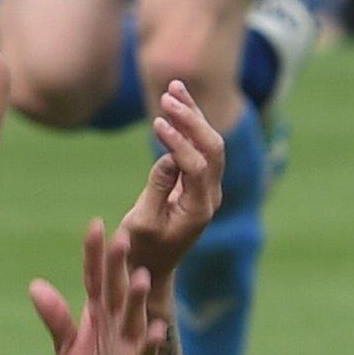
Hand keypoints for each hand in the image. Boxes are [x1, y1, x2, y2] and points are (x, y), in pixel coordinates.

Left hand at [30, 220, 167, 354]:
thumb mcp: (68, 350)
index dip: (94, 254)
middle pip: (118, 291)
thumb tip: (35, 285)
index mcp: (100, 315)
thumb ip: (56, 319)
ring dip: (138, 299)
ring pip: (136, 318)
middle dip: (119, 267)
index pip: (96, 279)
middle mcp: (119, 324)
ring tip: (141, 277)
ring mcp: (132, 346)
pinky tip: (156, 330)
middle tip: (122, 237)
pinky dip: (150, 344)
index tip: (95, 225)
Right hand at [120, 81, 224, 282]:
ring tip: (173, 87)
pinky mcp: (197, 181)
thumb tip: (169, 156)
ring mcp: (207, 188)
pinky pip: (199, 146)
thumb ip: (157, 188)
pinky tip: (175, 101)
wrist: (150, 267)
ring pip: (209, 143)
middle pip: (213, 148)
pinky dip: (188, 124)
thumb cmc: (140, 249)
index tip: (156, 123)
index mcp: (200, 210)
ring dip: (193, 115)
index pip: (197, 166)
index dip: (178, 142)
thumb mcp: (143, 223)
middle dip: (192, 121)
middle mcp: (210, 197)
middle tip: (168, 98)